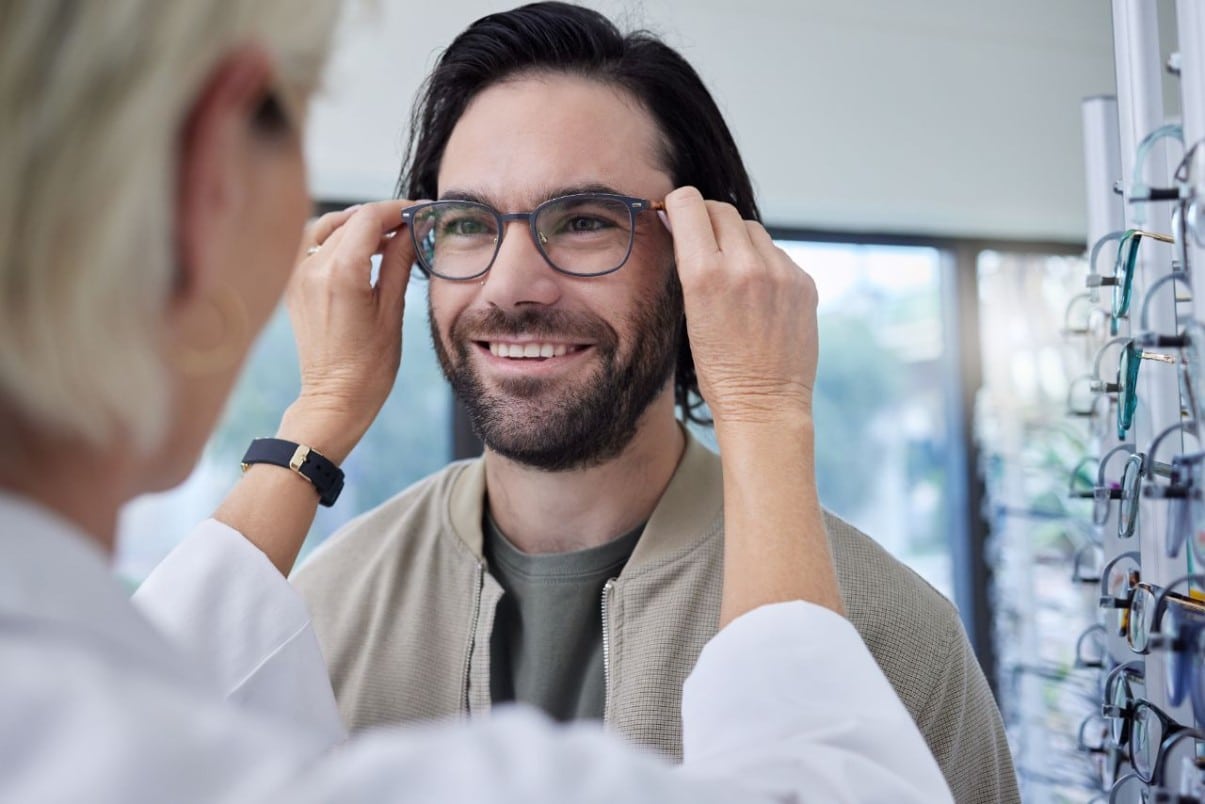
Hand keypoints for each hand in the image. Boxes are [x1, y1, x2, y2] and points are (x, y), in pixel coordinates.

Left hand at [280, 200, 415, 462]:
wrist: (333, 399)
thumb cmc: (368, 367)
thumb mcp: (393, 312)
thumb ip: (398, 263)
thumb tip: (410, 230)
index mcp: (341, 274)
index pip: (368, 218)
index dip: (397, 209)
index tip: (420, 211)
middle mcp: (313, 268)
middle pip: (348, 219)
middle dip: (380, 216)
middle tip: (409, 225)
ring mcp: (298, 276)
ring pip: (326, 227)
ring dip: (356, 224)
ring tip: (385, 238)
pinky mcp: (293, 285)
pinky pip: (312, 246)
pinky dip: (336, 239)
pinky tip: (359, 253)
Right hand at [663, 186, 817, 428]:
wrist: (764, 404)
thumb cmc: (718, 369)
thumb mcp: (690, 312)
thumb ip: (691, 264)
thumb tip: (683, 223)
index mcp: (706, 275)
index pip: (690, 204)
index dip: (679, 204)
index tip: (676, 213)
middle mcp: (746, 266)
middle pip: (722, 210)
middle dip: (706, 219)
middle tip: (700, 240)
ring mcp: (781, 273)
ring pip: (752, 229)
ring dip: (738, 240)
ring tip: (733, 274)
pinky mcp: (804, 283)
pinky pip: (777, 254)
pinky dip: (764, 263)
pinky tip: (759, 294)